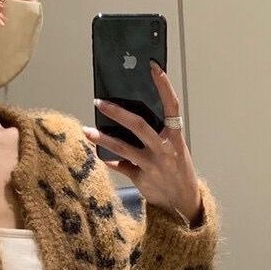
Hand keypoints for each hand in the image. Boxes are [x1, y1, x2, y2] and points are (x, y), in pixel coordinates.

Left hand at [82, 60, 203, 226]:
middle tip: (100, 102)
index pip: (171, 105)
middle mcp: (164, 149)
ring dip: (103, 138)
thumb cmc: (178, 171)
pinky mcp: (141, 178)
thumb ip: (160, 133)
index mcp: (175, 137)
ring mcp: (152, 165)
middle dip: (117, 112)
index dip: (163, 85)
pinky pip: (120, 166)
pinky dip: (109, 160)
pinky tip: (99, 154)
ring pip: (123, 147)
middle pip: (139, 125)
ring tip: (87, 130)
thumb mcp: (176, 148)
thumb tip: (133, 116)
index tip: (153, 67)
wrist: (183, 202)